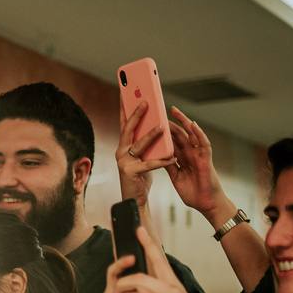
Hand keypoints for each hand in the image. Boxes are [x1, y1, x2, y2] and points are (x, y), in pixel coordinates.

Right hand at [117, 99, 174, 214]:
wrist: (135, 199)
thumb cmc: (140, 177)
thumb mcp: (142, 156)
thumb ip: (144, 143)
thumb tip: (156, 125)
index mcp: (123, 146)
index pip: (124, 123)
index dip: (124, 107)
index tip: (125, 92)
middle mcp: (120, 152)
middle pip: (128, 129)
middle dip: (137, 114)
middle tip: (146, 101)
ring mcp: (124, 162)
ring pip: (139, 145)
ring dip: (151, 135)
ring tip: (162, 126)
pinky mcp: (131, 172)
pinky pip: (149, 164)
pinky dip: (161, 161)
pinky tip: (172, 158)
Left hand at [165, 107, 233, 223]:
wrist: (205, 204)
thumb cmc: (192, 192)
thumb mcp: (176, 176)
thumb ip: (169, 165)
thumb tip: (156, 156)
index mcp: (182, 157)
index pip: (171, 140)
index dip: (162, 131)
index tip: (151, 122)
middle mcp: (190, 153)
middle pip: (179, 134)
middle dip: (170, 122)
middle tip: (158, 110)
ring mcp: (198, 154)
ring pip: (191, 134)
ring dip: (183, 121)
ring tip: (174, 111)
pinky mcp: (206, 158)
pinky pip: (203, 143)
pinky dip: (198, 133)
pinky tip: (192, 124)